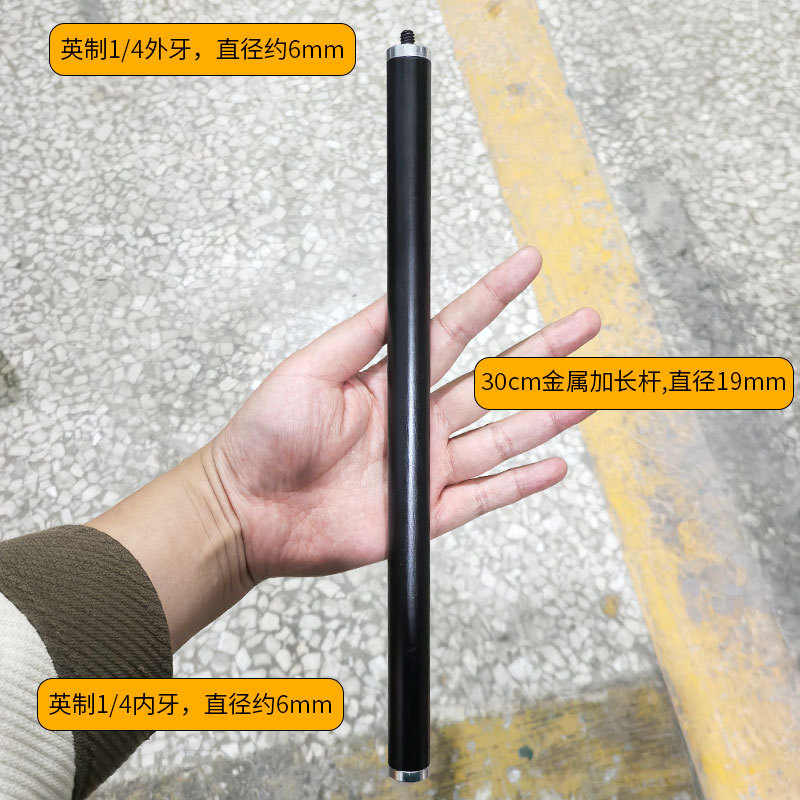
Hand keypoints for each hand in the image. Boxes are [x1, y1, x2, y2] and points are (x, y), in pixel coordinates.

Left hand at [209, 248, 600, 583]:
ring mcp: (425, 467)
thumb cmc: (264, 437)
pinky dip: (522, 482)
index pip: (455, 330)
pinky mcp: (425, 514)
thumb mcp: (309, 370)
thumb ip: (360, 335)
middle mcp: (416, 421)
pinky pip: (485, 496)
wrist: (248, 510)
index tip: (527, 265)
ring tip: (590, 389)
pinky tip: (554, 463)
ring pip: (501, 435)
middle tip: (585, 324)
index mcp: (391, 382)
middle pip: (493, 380)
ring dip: (547, 412)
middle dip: (542, 351)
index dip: (493, 296)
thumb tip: (397, 296)